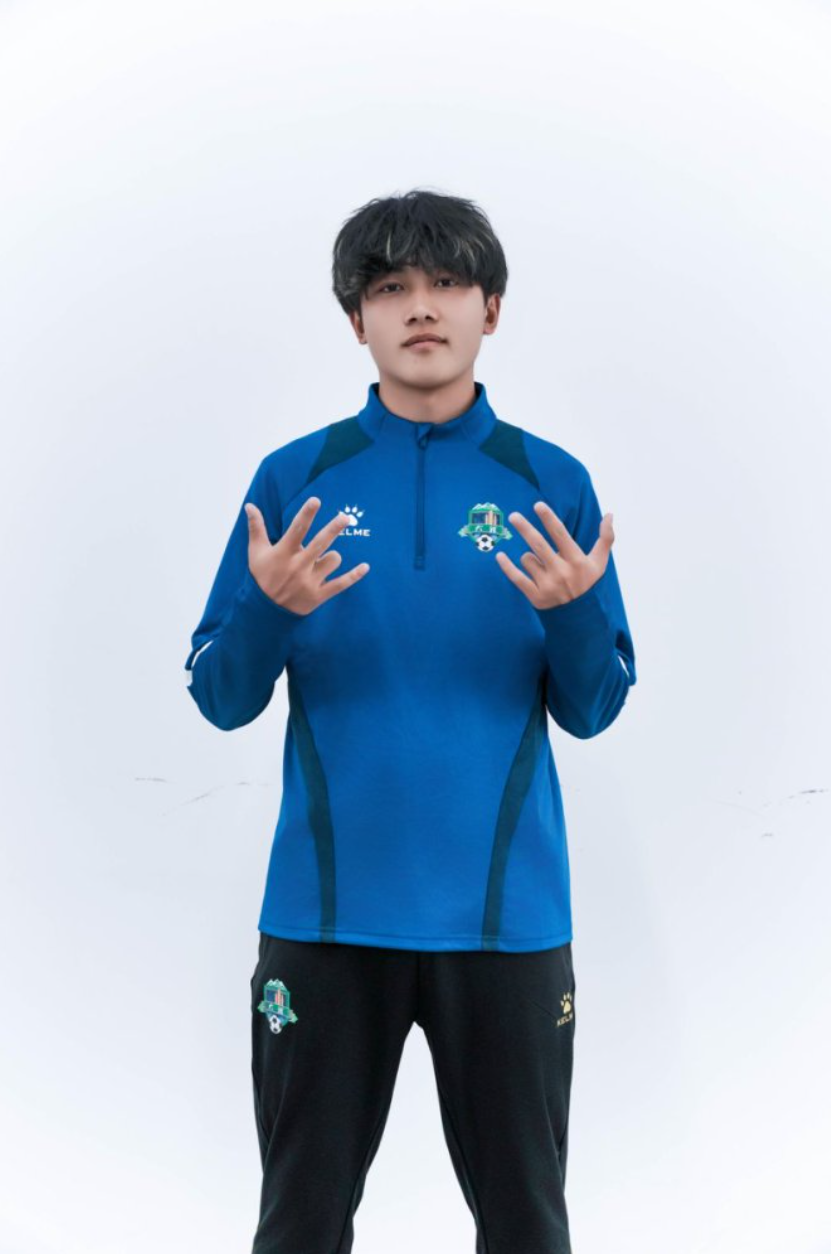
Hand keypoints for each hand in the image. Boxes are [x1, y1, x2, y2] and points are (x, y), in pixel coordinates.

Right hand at [243, 497, 369, 615]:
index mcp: (283, 553)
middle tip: (346, 517)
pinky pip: (341, 584)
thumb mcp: (256, 552)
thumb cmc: (262, 576)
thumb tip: (250, 505)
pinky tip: (365, 567)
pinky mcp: (319, 595)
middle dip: (333, 529)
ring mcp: (310, 581)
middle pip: (320, 543)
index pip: (296, 529)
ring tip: (322, 561)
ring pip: (333, 560)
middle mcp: (298, 566)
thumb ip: (256, 527)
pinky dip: (354, 576)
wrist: (265, 611)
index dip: (306, 514)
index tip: (316, 500)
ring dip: (332, 557)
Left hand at [494, 501, 613, 609]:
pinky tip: (499, 555)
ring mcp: (548, 585)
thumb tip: (610, 514)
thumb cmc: (589, 583)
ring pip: (527, 559)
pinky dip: (507, 566)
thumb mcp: (600, 562)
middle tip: (513, 516)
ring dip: (530, 558)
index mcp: (577, 561)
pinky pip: (516, 577)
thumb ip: (606, 538)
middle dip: (525, 528)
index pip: (560, 535)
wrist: (581, 617)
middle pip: (538, 544)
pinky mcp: (536, 597)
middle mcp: (562, 572)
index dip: (549, 518)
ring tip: (542, 567)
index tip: (538, 505)